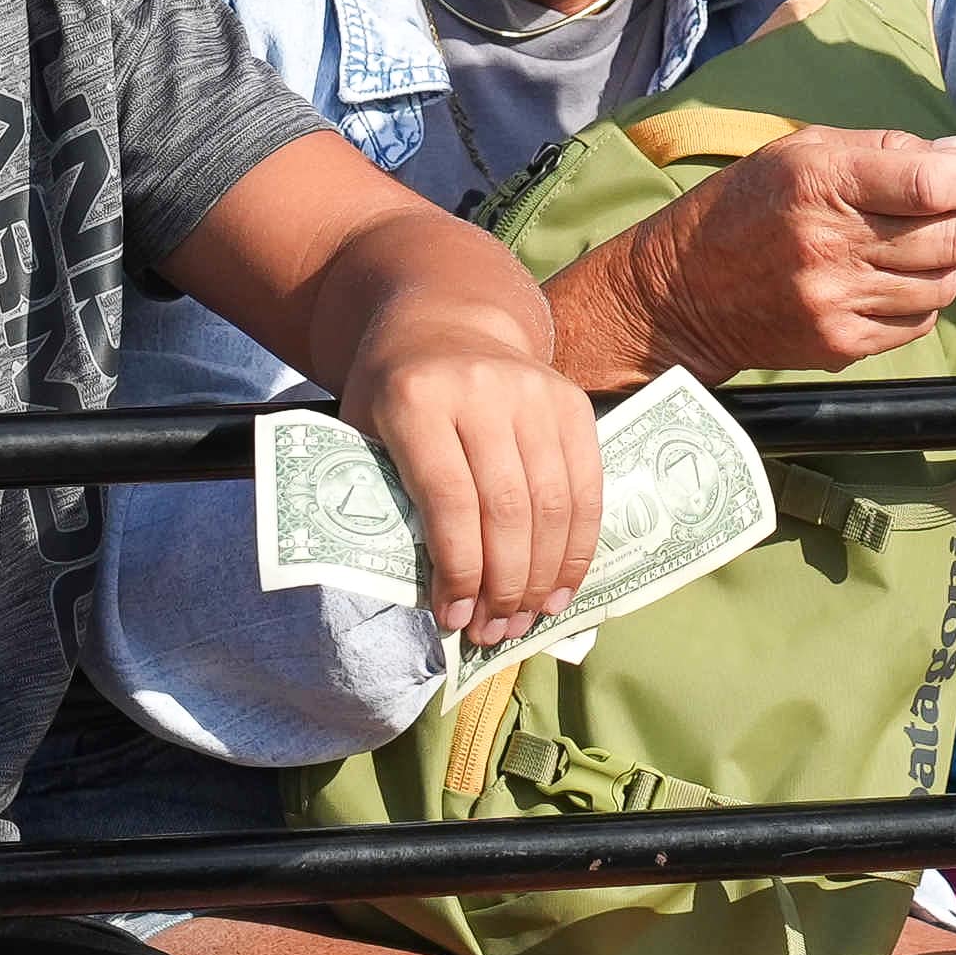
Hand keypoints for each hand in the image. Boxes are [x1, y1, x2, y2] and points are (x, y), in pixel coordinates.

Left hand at [339, 327, 604, 642]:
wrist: (444, 321)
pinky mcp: (573, 402)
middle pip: (507, 508)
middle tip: (494, 633)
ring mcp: (535, 393)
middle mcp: (482, 390)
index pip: (449, 499)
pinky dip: (576, 548)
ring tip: (524, 621)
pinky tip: (559, 588)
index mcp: (417, 399)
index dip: (458, 568)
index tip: (454, 618)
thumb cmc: (395, 395)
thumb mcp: (369, 434)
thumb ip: (393, 501)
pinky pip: (586, 488)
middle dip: (503, 584)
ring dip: (541, 576)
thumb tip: (439, 599)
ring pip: (552, 504)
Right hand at [558, 128, 955, 385]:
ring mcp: (836, 301)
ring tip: (918, 244)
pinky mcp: (840, 343)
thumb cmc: (746, 207)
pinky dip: (922, 298)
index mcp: (822, 181)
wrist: (680, 291)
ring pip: (945, 283)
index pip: (934, 183)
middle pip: (955, 237)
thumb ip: (888, 149)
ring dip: (950, 260)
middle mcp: (831, 243)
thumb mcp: (803, 151)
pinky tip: (891, 279)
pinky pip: (918, 322)